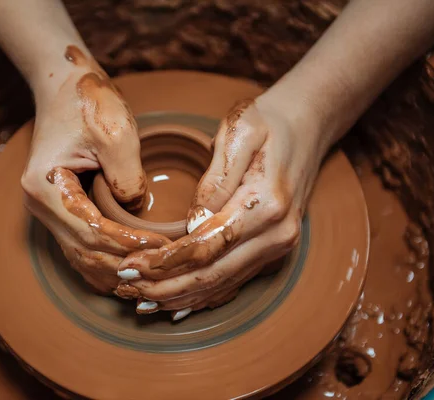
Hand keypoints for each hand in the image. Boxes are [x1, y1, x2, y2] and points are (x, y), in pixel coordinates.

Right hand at [21, 47, 169, 294]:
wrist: (64, 85)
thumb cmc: (88, 102)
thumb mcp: (115, 134)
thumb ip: (126, 177)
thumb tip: (135, 209)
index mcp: (45, 188)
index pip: (92, 233)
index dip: (129, 245)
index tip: (162, 248)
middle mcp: (41, 206)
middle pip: (85, 253)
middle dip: (124, 264)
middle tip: (162, 269)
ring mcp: (49, 210)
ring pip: (82, 257)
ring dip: (115, 270)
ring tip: (150, 276)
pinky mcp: (61, 209)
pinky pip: (82, 246)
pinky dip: (106, 261)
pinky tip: (130, 268)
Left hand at [117, 96, 325, 318]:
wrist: (308, 125)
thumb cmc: (269, 122)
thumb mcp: (239, 131)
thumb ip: (216, 178)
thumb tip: (193, 222)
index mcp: (266, 205)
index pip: (207, 246)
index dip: (166, 261)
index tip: (131, 265)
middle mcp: (276, 235)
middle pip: (213, 274)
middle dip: (165, 287)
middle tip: (126, 288)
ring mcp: (278, 246)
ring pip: (222, 284)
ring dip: (180, 297)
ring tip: (141, 301)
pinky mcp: (273, 250)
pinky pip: (234, 280)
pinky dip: (203, 295)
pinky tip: (178, 303)